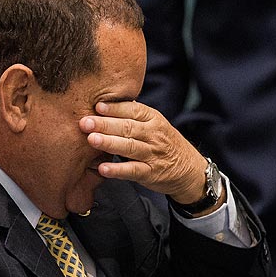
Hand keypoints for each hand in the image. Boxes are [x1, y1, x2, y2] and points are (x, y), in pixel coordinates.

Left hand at [79, 101, 207, 203]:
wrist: (190, 170)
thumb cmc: (165, 144)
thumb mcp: (155, 124)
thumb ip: (134, 115)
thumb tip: (106, 102)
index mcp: (153, 119)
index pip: (133, 110)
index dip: (114, 108)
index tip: (96, 106)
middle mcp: (154, 135)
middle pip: (128, 127)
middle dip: (105, 124)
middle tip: (85, 122)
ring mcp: (153, 154)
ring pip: (130, 147)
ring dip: (109, 143)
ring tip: (91, 140)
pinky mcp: (151, 173)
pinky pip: (133, 171)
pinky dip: (118, 170)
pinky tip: (103, 168)